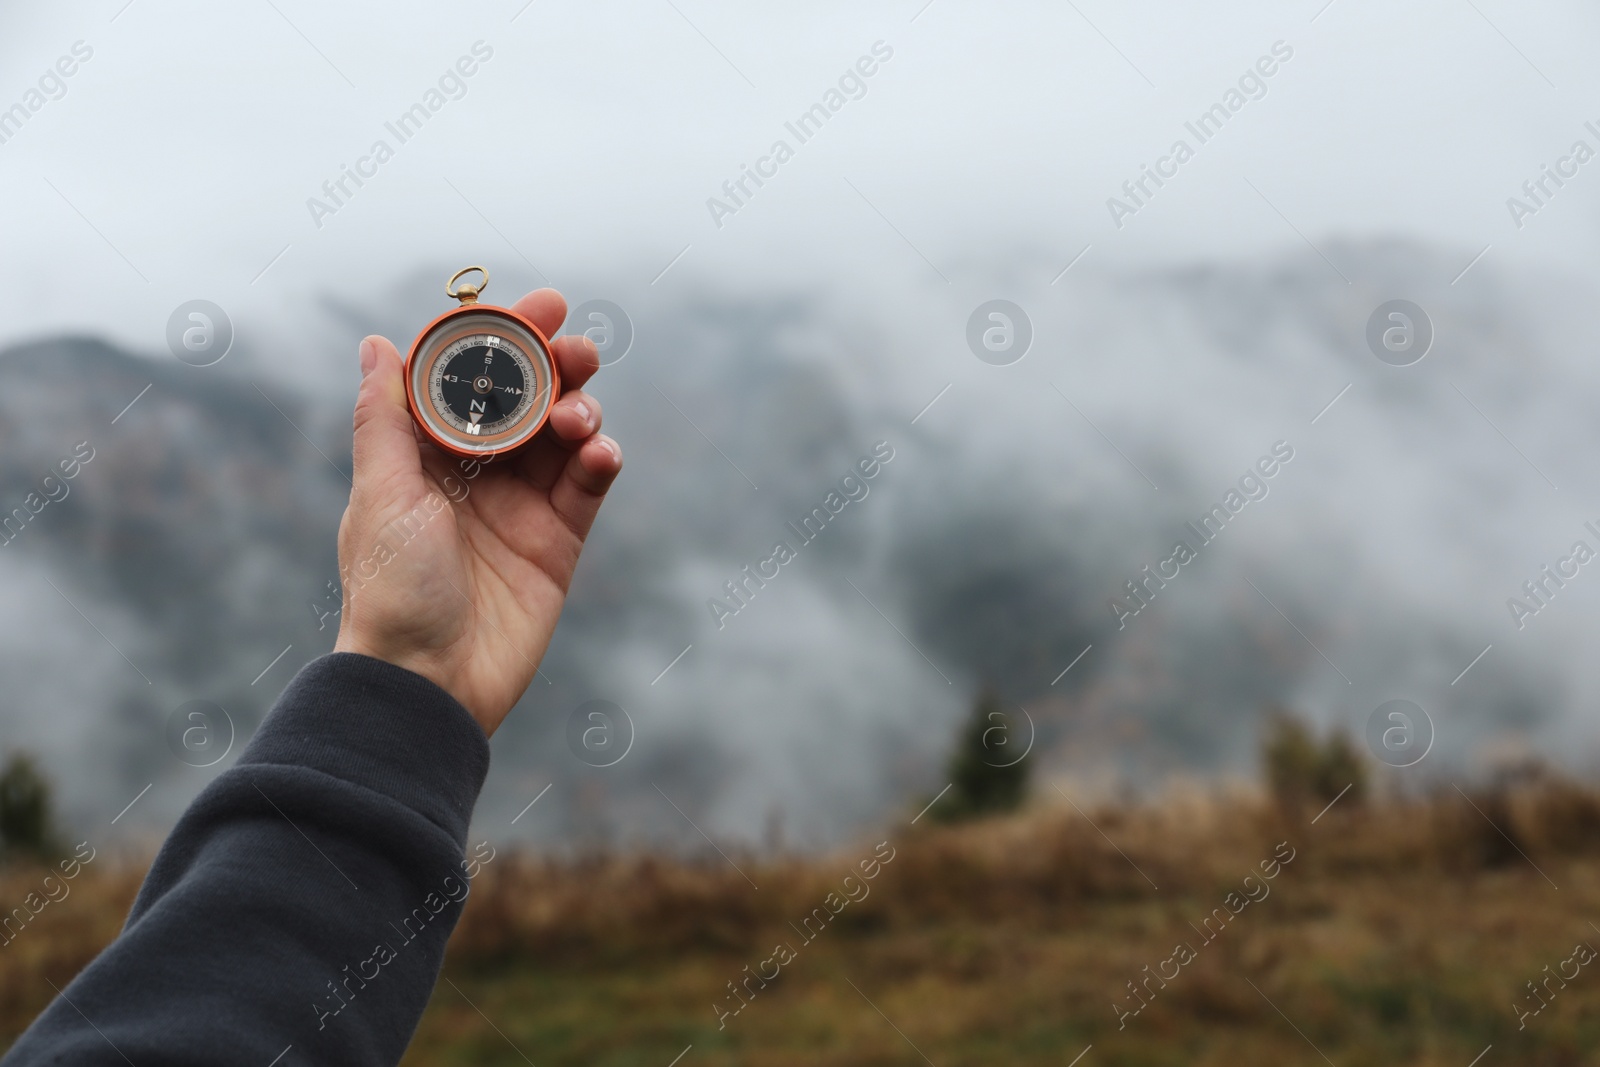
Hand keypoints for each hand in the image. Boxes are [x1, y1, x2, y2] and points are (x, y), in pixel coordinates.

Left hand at [333, 289, 620, 735]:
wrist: (430, 683)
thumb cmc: (391, 590)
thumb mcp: (382, 496)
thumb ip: (386, 419)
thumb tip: (374, 344)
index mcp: (424, 456)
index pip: (468, 378)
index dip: (502, 338)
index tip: (539, 305)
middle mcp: (475, 474)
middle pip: (525, 399)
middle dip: (555, 365)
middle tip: (578, 349)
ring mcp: (520, 506)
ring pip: (562, 433)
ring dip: (579, 409)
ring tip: (579, 418)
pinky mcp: (558, 542)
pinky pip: (588, 486)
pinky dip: (601, 457)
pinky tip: (600, 451)